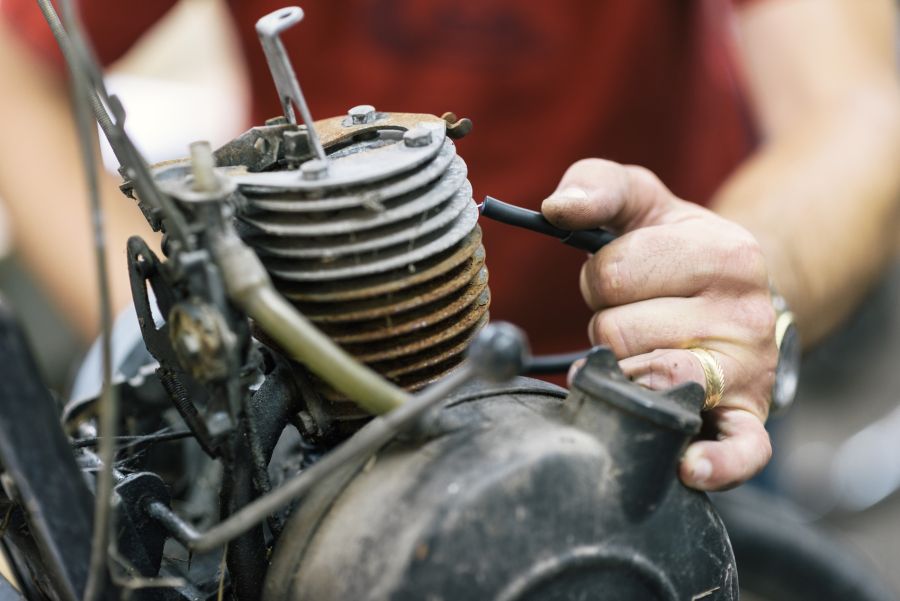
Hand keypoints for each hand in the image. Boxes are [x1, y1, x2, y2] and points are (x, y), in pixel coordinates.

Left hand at [542, 159, 777, 490]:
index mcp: (724, 252)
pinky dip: (714, 463)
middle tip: (640, 317)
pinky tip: (690, 466)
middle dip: (609, 325)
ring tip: (649, 351)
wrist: (740, 296)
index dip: (599, 278)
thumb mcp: (642, 200)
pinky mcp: (749, 417)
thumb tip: (558, 208)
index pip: (610, 274)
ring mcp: (748, 370)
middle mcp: (745, 313)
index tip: (626, 277)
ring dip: (626, 369)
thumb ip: (596, 185)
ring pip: (646, 381)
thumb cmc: (676, 248)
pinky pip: (738, 451)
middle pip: (616, 333)